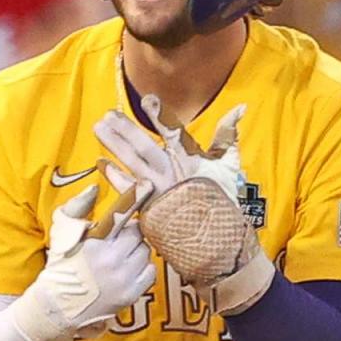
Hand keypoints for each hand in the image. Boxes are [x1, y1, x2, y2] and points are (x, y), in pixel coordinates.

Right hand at [13, 182, 155, 340]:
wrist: (58, 306)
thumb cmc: (61, 264)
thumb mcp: (62, 232)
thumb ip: (77, 207)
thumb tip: (94, 187)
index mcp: (95, 241)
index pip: (123, 214)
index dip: (136, 200)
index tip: (148, 187)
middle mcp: (111, 259)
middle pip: (138, 233)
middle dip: (130, 233)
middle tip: (119, 239)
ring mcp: (123, 278)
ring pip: (146, 251)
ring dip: (137, 251)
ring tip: (120, 256)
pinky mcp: (132, 293)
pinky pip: (151, 271)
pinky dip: (143, 268)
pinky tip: (126, 270)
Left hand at [95, 98, 273, 315]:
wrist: (216, 239)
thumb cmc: (222, 199)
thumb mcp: (228, 164)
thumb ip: (227, 135)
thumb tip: (240, 108)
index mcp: (190, 160)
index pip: (174, 132)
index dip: (160, 116)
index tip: (147, 101)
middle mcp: (170, 173)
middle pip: (143, 146)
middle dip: (125, 129)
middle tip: (109, 114)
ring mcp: (156, 191)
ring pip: (130, 163)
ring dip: (114, 145)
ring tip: (99, 128)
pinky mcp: (146, 208)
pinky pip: (125, 189)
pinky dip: (113, 176)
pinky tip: (102, 163)